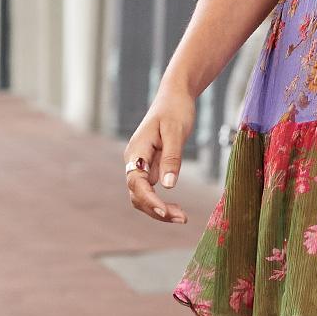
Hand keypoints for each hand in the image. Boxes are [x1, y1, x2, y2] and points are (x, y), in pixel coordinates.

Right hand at [123, 88, 194, 223]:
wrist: (174, 97)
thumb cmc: (175, 111)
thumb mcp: (176, 132)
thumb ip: (172, 159)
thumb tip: (168, 186)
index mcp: (136, 151)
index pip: (137, 183)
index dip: (149, 200)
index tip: (166, 212)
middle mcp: (134, 161)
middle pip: (137, 194)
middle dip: (156, 210)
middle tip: (182, 218)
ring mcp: (140, 165)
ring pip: (142, 196)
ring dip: (159, 210)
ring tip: (182, 217)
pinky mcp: (150, 167)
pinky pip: (151, 191)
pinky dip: (161, 202)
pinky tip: (177, 209)